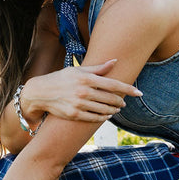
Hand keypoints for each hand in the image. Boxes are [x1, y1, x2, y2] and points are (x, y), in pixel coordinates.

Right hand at [20, 59, 141, 123]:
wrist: (40, 92)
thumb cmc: (61, 78)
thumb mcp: (78, 70)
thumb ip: (98, 68)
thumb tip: (115, 61)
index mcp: (86, 78)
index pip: (113, 85)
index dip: (128, 89)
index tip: (139, 93)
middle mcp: (83, 91)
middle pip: (110, 99)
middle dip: (120, 101)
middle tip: (124, 102)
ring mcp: (79, 104)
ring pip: (104, 110)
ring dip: (113, 110)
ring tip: (116, 109)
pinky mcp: (74, 114)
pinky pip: (94, 118)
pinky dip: (103, 117)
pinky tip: (106, 115)